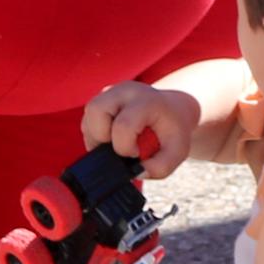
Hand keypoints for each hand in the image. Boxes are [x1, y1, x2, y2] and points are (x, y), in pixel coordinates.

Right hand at [81, 81, 196, 174]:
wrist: (173, 110)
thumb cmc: (173, 130)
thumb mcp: (177, 152)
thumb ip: (160, 167)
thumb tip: (136, 172)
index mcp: (146, 100)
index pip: (123, 125)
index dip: (125, 147)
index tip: (137, 153)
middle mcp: (124, 91)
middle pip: (96, 110)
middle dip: (101, 137)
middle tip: (118, 148)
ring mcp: (110, 92)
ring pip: (88, 116)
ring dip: (96, 138)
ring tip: (116, 144)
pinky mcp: (100, 99)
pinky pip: (87, 120)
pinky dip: (95, 135)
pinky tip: (112, 139)